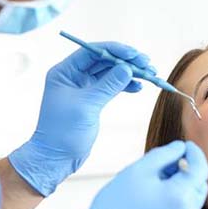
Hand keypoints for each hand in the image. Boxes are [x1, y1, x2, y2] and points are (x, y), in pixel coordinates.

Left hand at [9, 42, 154, 195]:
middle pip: (104, 60)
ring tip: (150, 74)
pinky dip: (126, 85)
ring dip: (130, 72)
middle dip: (127, 61)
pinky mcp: (94, 100)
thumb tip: (127, 68)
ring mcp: (84, 87)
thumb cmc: (63, 132)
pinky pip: (113, 86)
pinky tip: (139, 87)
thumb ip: (108, 85)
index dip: (115, 51)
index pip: (93, 52)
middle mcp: (74, 76)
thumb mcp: (87, 106)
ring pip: (111, 73)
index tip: (135, 54)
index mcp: (65, 72)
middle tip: (147, 63)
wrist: (57, 157)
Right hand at [62, 141, 207, 208]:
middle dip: (189, 173)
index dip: (195, 154)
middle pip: (199, 187)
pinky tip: (155, 206)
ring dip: (182, 191)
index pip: (201, 169)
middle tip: (167, 167)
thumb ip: (165, 154)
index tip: (186, 147)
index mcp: (180, 196)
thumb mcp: (139, 170)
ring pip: (192, 204)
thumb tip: (180, 148)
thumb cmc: (116, 205)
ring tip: (156, 187)